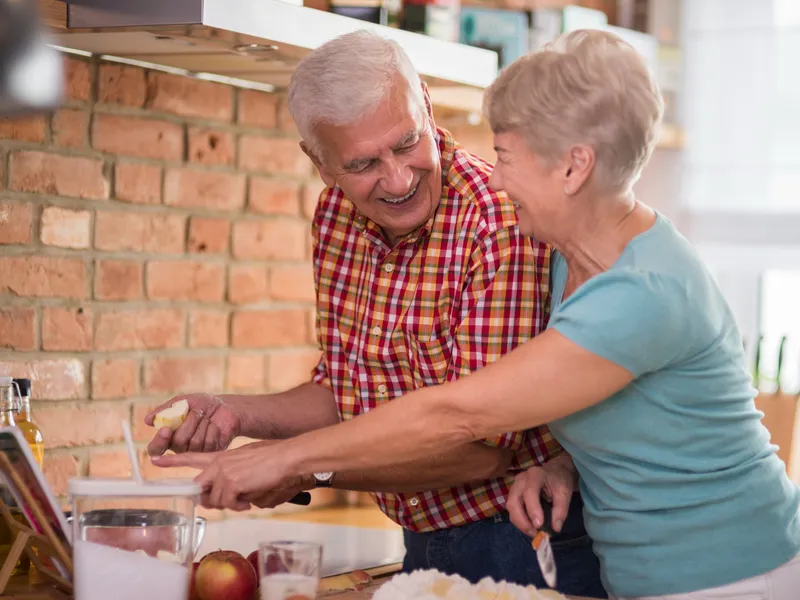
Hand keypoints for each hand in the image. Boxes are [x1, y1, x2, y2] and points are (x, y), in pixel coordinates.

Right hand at [145, 394, 238, 456]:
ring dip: (202, 423)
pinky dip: (212, 428)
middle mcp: (180, 447)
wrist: (225, 406)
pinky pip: (208, 442)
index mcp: (169, 437)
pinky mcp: (210, 452)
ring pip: (194, 442)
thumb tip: (147, 420)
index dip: (159, 441)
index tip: (166, 429)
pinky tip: (215, 425)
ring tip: (206, 417)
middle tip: (197, 412)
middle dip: (189, 422)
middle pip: (178, 442)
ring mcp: (195, 452)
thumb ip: (165, 410)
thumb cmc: (202, 404)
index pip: (155, 449)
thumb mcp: (183, 402)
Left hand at [150, 440, 302, 510]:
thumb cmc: (273, 459)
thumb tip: (226, 498)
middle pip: (200, 488)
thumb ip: (231, 477)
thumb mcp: (247, 464)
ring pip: (215, 500)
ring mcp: (223, 473)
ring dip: (231, 504)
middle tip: (231, 500)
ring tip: (247, 498)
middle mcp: (218, 464)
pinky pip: (228, 504)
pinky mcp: (231, 483)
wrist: (286, 458)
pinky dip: (239, 506)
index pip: (193, 457)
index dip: (174, 460)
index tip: (156, 460)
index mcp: (222, 456)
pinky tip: (249, 501)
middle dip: (211, 500)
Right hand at [507, 453, 576, 536]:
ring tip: (534, 532)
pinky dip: (520, 521)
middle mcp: (520, 480)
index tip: (539, 526)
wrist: (554, 471)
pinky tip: (530, 526)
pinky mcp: (513, 494)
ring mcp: (515, 486)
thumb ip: (561, 510)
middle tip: (535, 533)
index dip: (533, 510)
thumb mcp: (565, 492)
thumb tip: (555, 528)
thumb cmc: (559, 480)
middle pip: (513, 502)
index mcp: (535, 475)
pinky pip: (512, 510)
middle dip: (522, 521)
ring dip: (520, 523)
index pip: (530, 492)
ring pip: (510, 507)